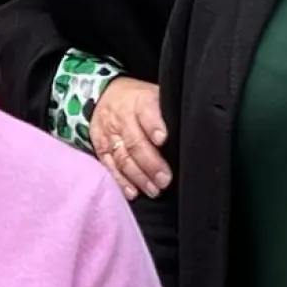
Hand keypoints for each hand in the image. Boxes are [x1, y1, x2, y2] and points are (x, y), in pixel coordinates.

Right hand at [88, 77, 170, 199]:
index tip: (163, 139)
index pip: (146, 112)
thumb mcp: (155, 95)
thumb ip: (167, 113)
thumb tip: (186, 134)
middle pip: (135, 142)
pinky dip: (121, 181)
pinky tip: (133, 191)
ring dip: (138, 177)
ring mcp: (109, 134)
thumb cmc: (140, 100)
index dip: (154, 126)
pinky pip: (109, 166)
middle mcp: (122, 118)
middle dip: (151, 163)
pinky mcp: (100, 148)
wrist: (106, 95)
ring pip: (123, 158)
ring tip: (154, 190)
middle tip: (165, 180)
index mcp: (140, 101)